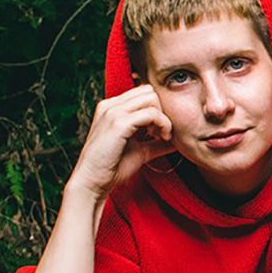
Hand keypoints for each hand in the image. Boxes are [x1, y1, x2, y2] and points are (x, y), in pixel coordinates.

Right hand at [69, 85, 175, 199]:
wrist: (93, 181)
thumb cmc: (113, 167)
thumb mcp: (140, 151)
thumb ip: (157, 143)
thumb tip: (178, 140)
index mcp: (112, 108)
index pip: (143, 93)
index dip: (157, 109)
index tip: (159, 131)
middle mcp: (111, 105)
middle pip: (149, 91)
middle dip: (161, 110)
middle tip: (161, 133)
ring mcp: (113, 112)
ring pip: (151, 98)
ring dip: (163, 116)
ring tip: (160, 136)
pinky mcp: (118, 123)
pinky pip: (151, 113)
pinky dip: (163, 124)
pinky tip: (160, 138)